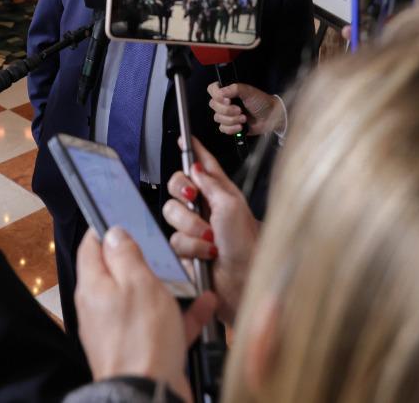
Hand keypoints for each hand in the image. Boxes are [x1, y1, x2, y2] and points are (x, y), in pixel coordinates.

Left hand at [75, 228, 215, 401]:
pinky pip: (163, 325)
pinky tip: (204, 304)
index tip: (122, 217)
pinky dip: (182, 314)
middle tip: (160, 246)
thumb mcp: (138, 282)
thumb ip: (125, 255)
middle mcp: (102, 308)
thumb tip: (114, 233)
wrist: (148, 395)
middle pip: (119, 273)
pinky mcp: (143, 350)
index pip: (91, 247)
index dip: (105, 228)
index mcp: (94, 287)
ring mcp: (122, 331)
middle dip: (142, 259)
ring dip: (169, 286)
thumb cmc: (141, 340)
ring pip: (145, 299)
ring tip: (190, 273)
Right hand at [164, 138, 257, 323]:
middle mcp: (205, 207)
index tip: (184, 138)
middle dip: (182, 191)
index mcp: (220, 192)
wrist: (243, 280)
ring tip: (209, 239)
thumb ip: (211, 183)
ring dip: (191, 227)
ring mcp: (194, 228)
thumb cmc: (246, 244)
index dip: (192, 150)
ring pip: (171, 213)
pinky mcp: (185, 249)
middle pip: (176, 184)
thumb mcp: (232, 205)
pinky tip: (206, 253)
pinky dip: (191, 247)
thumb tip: (195, 167)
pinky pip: (173, 239)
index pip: (202, 164)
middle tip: (192, 197)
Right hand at [206, 81, 279, 135]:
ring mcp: (227, 115)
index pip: (212, 89)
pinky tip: (241, 127)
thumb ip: (234, 89)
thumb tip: (221, 92)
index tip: (227, 100)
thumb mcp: (249, 91)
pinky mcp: (230, 126)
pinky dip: (232, 129)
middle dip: (227, 110)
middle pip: (213, 105)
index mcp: (228, 92)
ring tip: (244, 118)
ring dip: (232, 120)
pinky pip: (223, 129)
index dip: (216, 95)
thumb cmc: (261, 102)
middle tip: (240, 110)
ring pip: (218, 118)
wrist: (270, 117)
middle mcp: (225, 102)